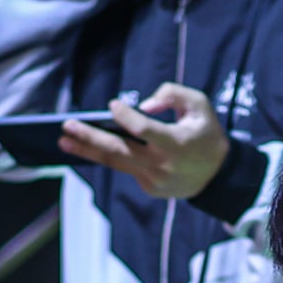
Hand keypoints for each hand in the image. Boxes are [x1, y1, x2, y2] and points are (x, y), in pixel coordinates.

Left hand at [59, 82, 230, 198]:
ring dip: (87, 151)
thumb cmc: (206, 133)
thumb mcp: (200, 106)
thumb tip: (142, 105)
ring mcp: (153, 180)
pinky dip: (110, 156)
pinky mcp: (149, 187)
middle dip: (90, 137)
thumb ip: (173, 95)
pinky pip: (126, 168)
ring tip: (64, 141)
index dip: (126, 117)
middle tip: (67, 127)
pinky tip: (89, 147)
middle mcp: (161, 165)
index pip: (144, 130)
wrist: (218, 175)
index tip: (112, 105)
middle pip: (119, 151)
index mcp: (176, 143)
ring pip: (115, 163)